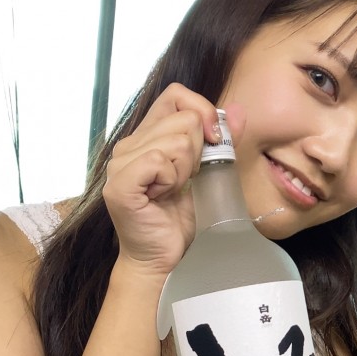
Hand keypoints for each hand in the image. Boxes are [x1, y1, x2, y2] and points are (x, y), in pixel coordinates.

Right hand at [103, 84, 222, 278]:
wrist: (165, 260)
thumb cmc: (181, 220)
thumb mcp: (209, 173)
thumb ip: (221, 141)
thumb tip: (236, 110)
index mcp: (147, 136)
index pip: (176, 95)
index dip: (202, 111)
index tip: (215, 141)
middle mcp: (128, 145)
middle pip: (184, 119)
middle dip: (198, 152)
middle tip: (185, 181)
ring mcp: (120, 164)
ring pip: (175, 141)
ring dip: (186, 170)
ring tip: (173, 191)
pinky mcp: (120, 184)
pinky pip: (159, 160)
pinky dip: (172, 180)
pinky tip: (164, 197)